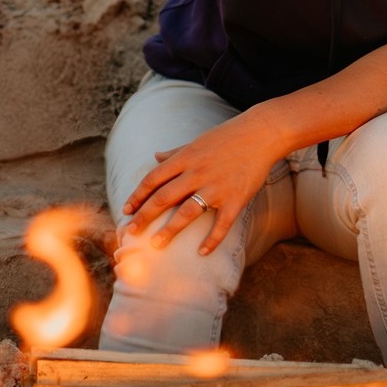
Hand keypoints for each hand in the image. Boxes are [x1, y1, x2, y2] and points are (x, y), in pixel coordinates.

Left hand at [121, 108, 283, 255]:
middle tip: (131, 232)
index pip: (153, 179)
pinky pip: (222, 224)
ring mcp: (216, 187)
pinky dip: (212, 240)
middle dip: (144, 216)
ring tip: (156, 244)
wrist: (260, 134)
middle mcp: (196, 173)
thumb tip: (156, 156)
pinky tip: (202, 252)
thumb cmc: (226, 137)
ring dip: (169, 230)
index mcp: (184, 158)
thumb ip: (175, 153)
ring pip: (186, 212)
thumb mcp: (196, 142)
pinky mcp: (236, 199)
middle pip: (163, 198)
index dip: (137, 195)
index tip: (126, 209)